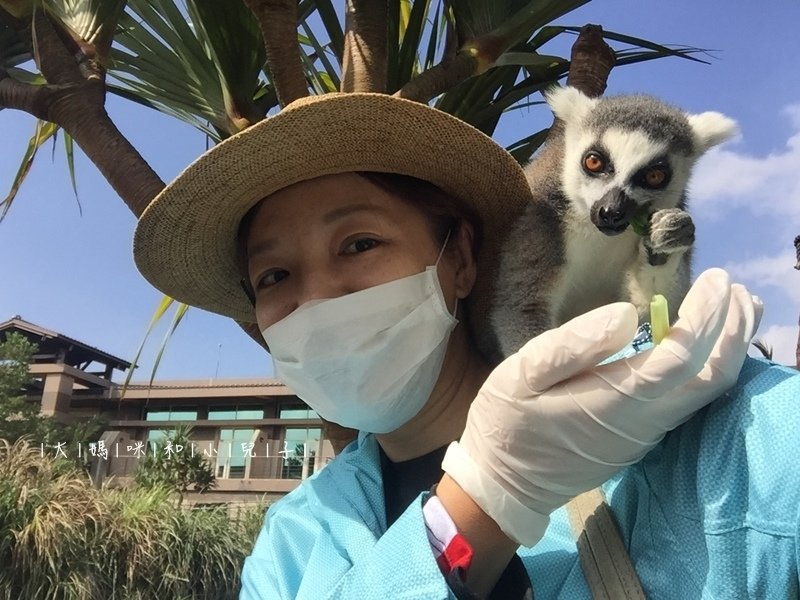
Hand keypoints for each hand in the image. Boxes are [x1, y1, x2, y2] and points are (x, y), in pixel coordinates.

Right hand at [442, 268, 761, 545]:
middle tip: (738, 287)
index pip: (681, 355)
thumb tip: (627, 315)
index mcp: (614, 400)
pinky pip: (693, 401)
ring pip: (709, 392)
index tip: (716, 280)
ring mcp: (647, 434)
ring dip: (731, 347)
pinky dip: (712, 365)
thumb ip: (572, 344)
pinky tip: (708, 343)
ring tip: (739, 308)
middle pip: (712, 377)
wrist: (505, 484)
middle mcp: (644, 421)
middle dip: (734, 329)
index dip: (706, 316)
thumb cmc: (507, 423)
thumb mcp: (521, 375)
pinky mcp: (643, 439)